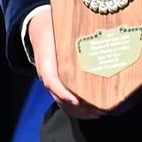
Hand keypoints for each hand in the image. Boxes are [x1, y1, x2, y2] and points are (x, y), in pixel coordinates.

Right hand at [25, 5, 98, 119]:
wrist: (40, 30)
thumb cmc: (54, 29)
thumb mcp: (60, 28)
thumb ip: (74, 32)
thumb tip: (101, 32)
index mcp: (46, 61)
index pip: (51, 81)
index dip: (63, 92)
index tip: (76, 100)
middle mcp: (47, 75)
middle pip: (60, 98)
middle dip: (78, 107)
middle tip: (98, 110)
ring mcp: (51, 82)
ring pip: (62, 103)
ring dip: (79, 111)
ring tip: (98, 113)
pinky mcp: (56, 85)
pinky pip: (64, 101)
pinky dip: (77, 110)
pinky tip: (91, 112)